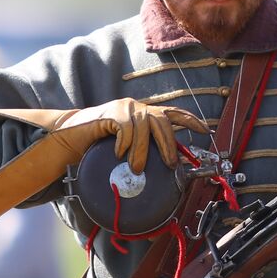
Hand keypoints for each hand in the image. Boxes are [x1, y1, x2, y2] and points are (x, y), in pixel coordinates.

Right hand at [56, 98, 208, 171]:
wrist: (71, 137)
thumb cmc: (99, 146)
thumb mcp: (128, 149)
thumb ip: (146, 152)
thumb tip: (168, 169)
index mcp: (146, 115)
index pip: (174, 114)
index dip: (191, 121)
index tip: (205, 131)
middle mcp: (139, 108)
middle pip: (163, 122)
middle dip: (169, 145)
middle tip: (170, 164)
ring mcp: (125, 107)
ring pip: (144, 127)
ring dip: (142, 151)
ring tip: (137, 167)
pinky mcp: (112, 112)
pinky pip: (126, 128)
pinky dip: (125, 143)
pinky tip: (119, 152)